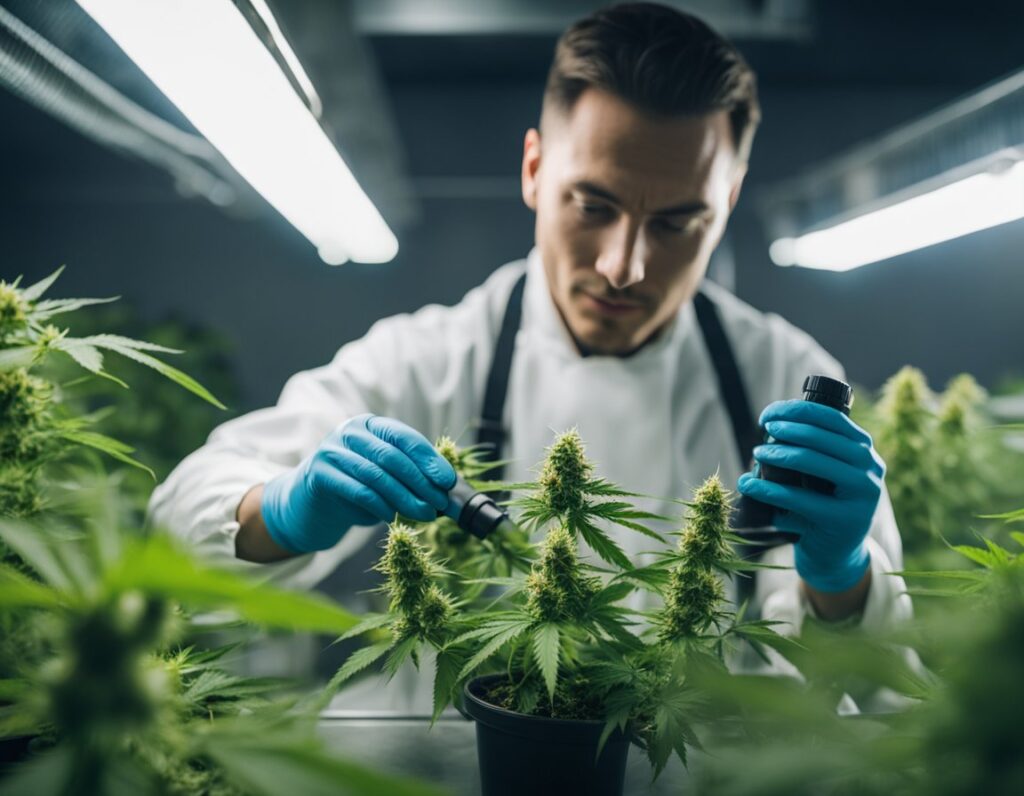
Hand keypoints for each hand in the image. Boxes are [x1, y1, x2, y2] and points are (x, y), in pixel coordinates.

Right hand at [260, 414, 456, 553]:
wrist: (308, 506)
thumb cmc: (354, 490)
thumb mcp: (384, 477)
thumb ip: (410, 476)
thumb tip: (448, 489)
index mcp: (371, 426)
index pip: (405, 438)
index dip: (429, 459)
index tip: (448, 481)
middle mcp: (350, 431)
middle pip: (392, 456)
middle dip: (421, 482)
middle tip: (439, 503)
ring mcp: (331, 450)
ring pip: (376, 474)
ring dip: (405, 497)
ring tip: (424, 514)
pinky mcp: (318, 473)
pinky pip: (357, 489)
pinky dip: (379, 505)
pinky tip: (392, 517)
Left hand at [736, 400, 885, 592]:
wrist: (837, 554)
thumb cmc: (824, 504)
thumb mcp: (827, 472)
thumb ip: (814, 447)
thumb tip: (773, 420)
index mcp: (864, 448)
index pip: (830, 417)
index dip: (795, 410)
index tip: (768, 415)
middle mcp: (870, 467)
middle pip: (819, 436)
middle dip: (784, 429)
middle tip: (761, 434)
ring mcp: (862, 494)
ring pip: (811, 462)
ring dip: (776, 455)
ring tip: (757, 456)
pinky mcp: (844, 520)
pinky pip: (800, 499)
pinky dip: (769, 489)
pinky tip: (749, 485)